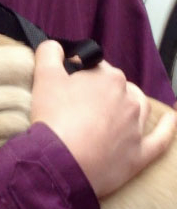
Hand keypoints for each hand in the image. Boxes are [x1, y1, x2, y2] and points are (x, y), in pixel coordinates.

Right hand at [30, 41, 175, 196]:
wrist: (60, 163)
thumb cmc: (53, 119)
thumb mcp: (44, 76)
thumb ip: (49, 52)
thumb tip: (55, 46)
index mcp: (108, 77)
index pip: (97, 67)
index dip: (80, 74)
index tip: (68, 86)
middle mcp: (128, 99)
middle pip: (118, 87)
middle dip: (101, 91)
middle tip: (78, 104)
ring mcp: (136, 127)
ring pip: (139, 107)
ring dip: (129, 104)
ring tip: (111, 111)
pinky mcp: (139, 154)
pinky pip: (160, 139)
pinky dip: (167, 128)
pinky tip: (170, 120)